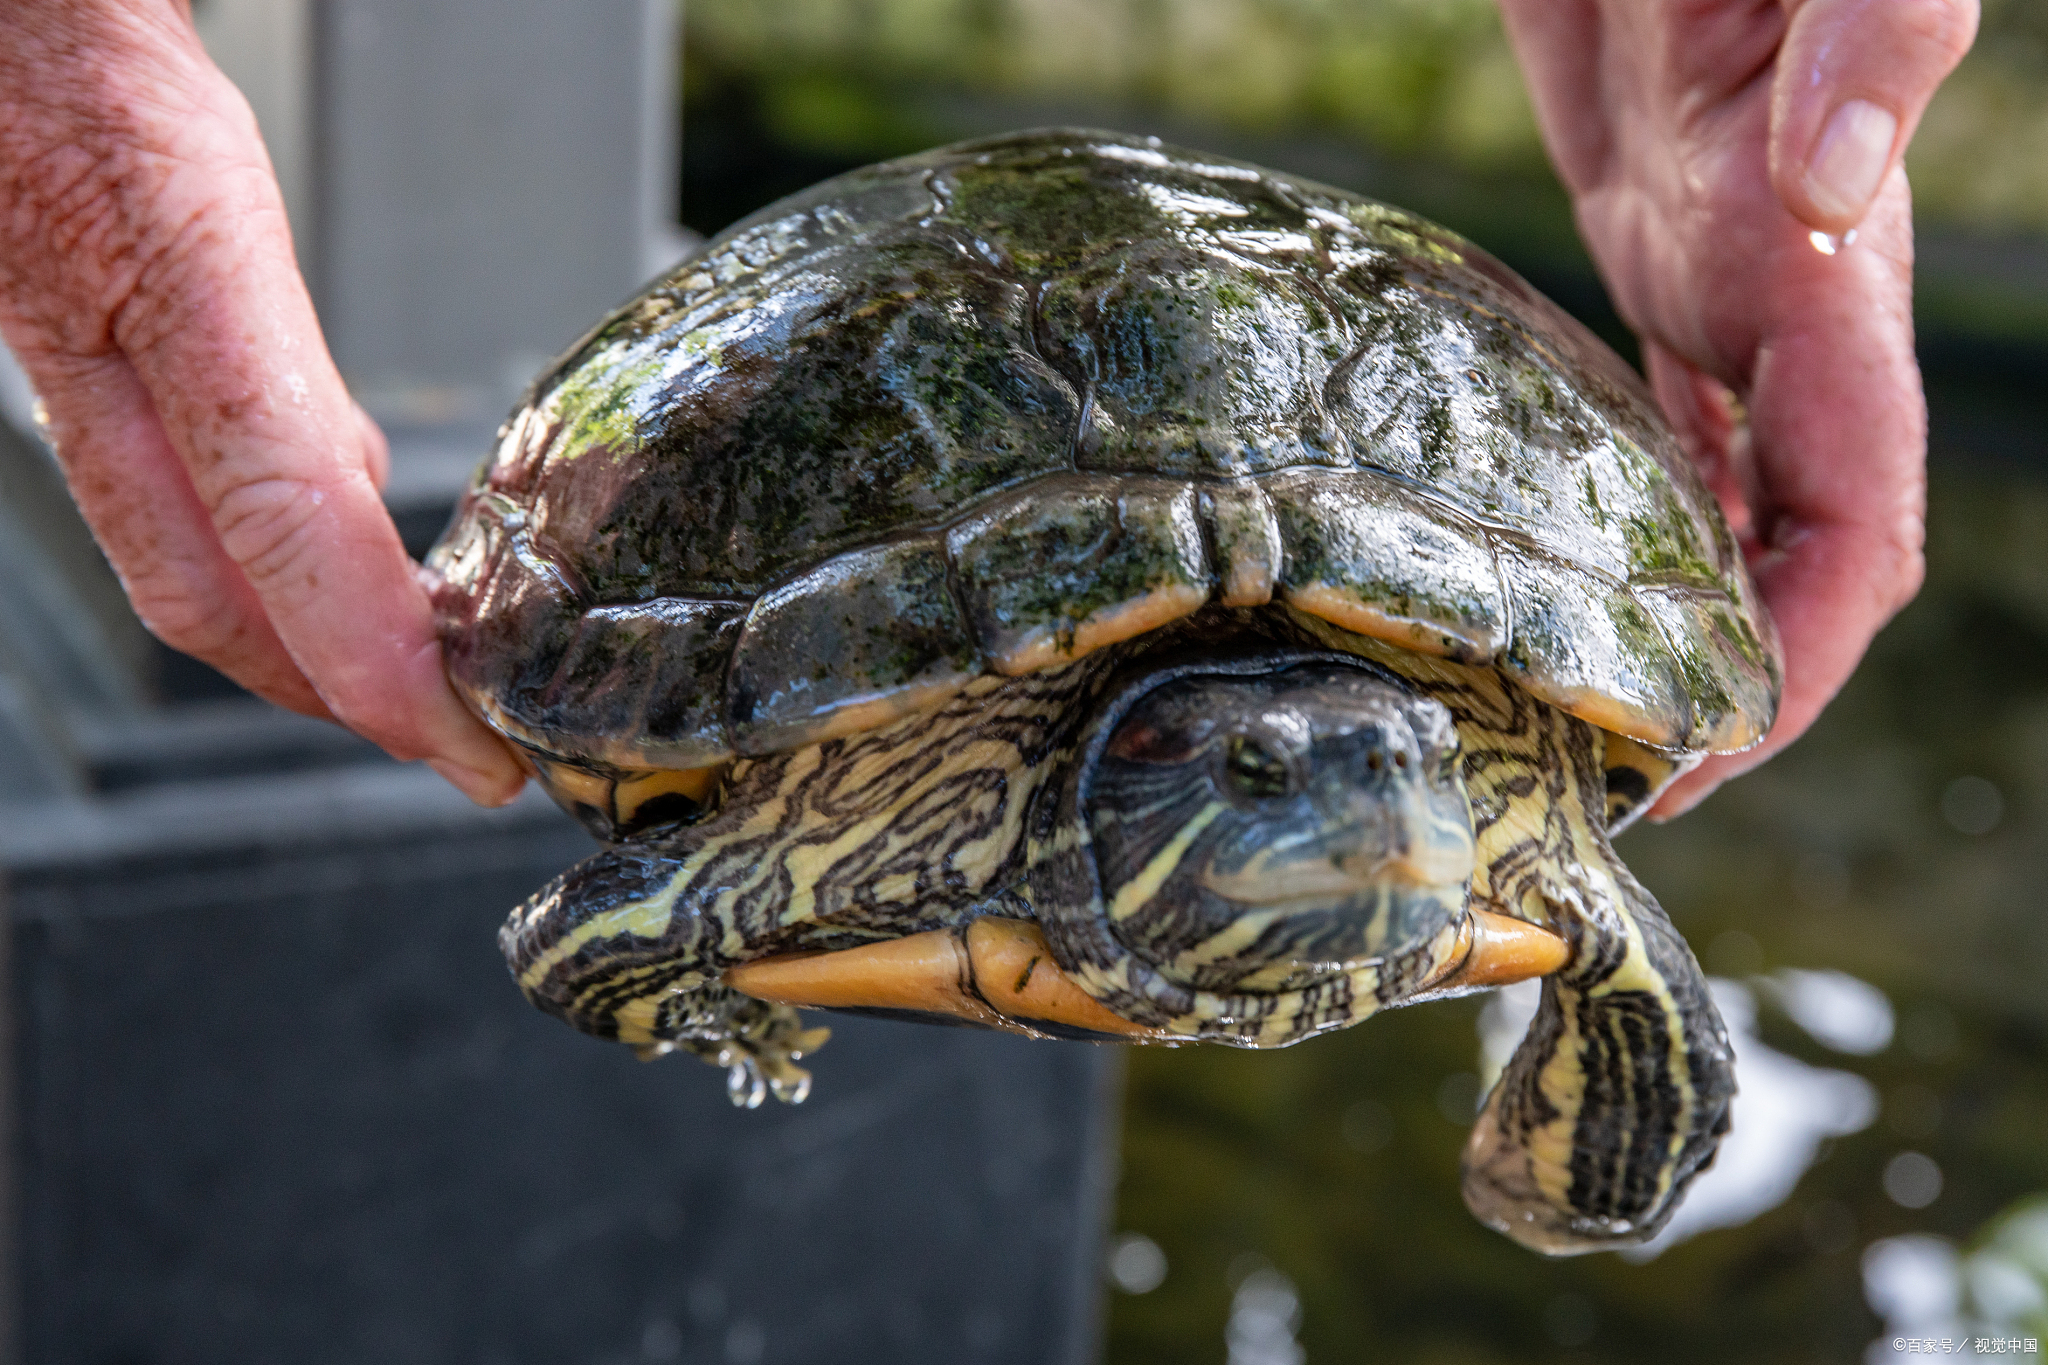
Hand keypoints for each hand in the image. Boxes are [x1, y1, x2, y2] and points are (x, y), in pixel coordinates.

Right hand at [0, 1, 523, 804]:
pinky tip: (331, 561)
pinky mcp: (56, 344)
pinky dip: (257, 555)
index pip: (277, 508)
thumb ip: (272, 308)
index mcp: (167, 256)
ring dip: (300, 643)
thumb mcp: (213, 141)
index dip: (363, 650)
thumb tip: (345, 473)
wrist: (8, 5)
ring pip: (179, 556)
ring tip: (413, 689)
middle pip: (210, 586)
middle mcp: (95, 326)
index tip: (451, 737)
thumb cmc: (88, 25)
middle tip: (456, 750)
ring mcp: (57, 346)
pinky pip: (158, 486)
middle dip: (338, 694)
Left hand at [1496, 0, 1977, 814]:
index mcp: (1833, 281)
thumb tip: (1833, 188)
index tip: (1714, 754)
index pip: (1856, 522)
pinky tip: (1553, 563)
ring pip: (1714, 497)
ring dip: (1670, 612)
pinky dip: (1614, 507)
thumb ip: (1870, 36)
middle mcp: (1779, 309)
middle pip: (1786, 550)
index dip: (1806, 656)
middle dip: (1728, 682)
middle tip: (1604, 780)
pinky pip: (1646, 416)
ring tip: (1570, 711)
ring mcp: (1707, 286)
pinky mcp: (1641, 251)